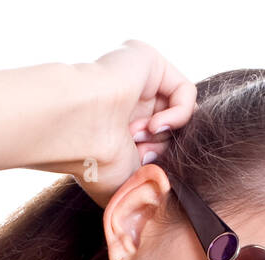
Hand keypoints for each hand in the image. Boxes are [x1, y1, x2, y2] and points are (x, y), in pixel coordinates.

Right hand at [32, 40, 195, 207]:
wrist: (78, 132)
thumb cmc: (94, 163)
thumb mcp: (129, 183)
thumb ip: (150, 184)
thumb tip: (168, 192)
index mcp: (117, 129)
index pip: (158, 145)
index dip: (156, 160)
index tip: (140, 167)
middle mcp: (127, 104)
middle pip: (171, 129)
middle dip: (160, 147)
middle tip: (139, 154)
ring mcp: (137, 82)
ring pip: (178, 113)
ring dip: (163, 133)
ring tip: (137, 136)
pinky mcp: (149, 61)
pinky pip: (186, 92)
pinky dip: (180, 115)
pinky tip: (155, 125)